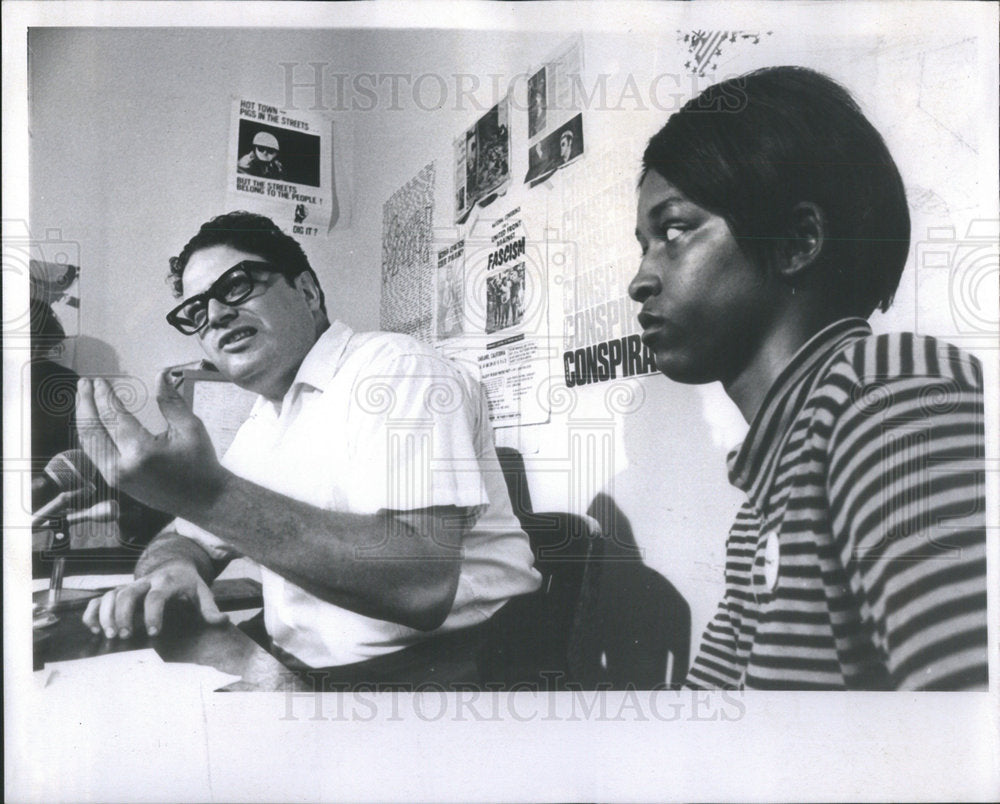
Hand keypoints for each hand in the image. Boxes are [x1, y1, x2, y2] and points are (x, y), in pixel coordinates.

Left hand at [75, 373, 227, 518]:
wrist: (204, 499)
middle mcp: (122, 466)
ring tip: (83, 399)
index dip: (105, 396)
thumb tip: (161, 376)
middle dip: (86, 403)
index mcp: (141, 452)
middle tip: (84, 384)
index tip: (100, 382)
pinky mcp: (116, 482)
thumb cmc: (200, 464)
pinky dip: (90, 436)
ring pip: (88, 443)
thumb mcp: (190, 427)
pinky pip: (95, 454)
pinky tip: (91, 422)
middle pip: (92, 429)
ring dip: (83, 419)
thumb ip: (171, 401)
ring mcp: (116, 477)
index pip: (114, 417)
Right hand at [81, 559, 227, 638]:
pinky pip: (99, 599)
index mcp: (167, 582)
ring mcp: (130, 585)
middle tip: (125, 636)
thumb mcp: (202, 593)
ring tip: (109, 635)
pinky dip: (93, 612)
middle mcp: (146, 581)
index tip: (154, 632)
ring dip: (106, 615)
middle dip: (123, 614)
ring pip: (111, 594)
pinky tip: (94, 628)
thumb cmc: (188, 584)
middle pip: (128, 593)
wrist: (175, 566)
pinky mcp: (119, 591)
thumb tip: (222, 620)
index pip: (157, 595)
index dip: (154, 613)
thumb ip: (210, 609)